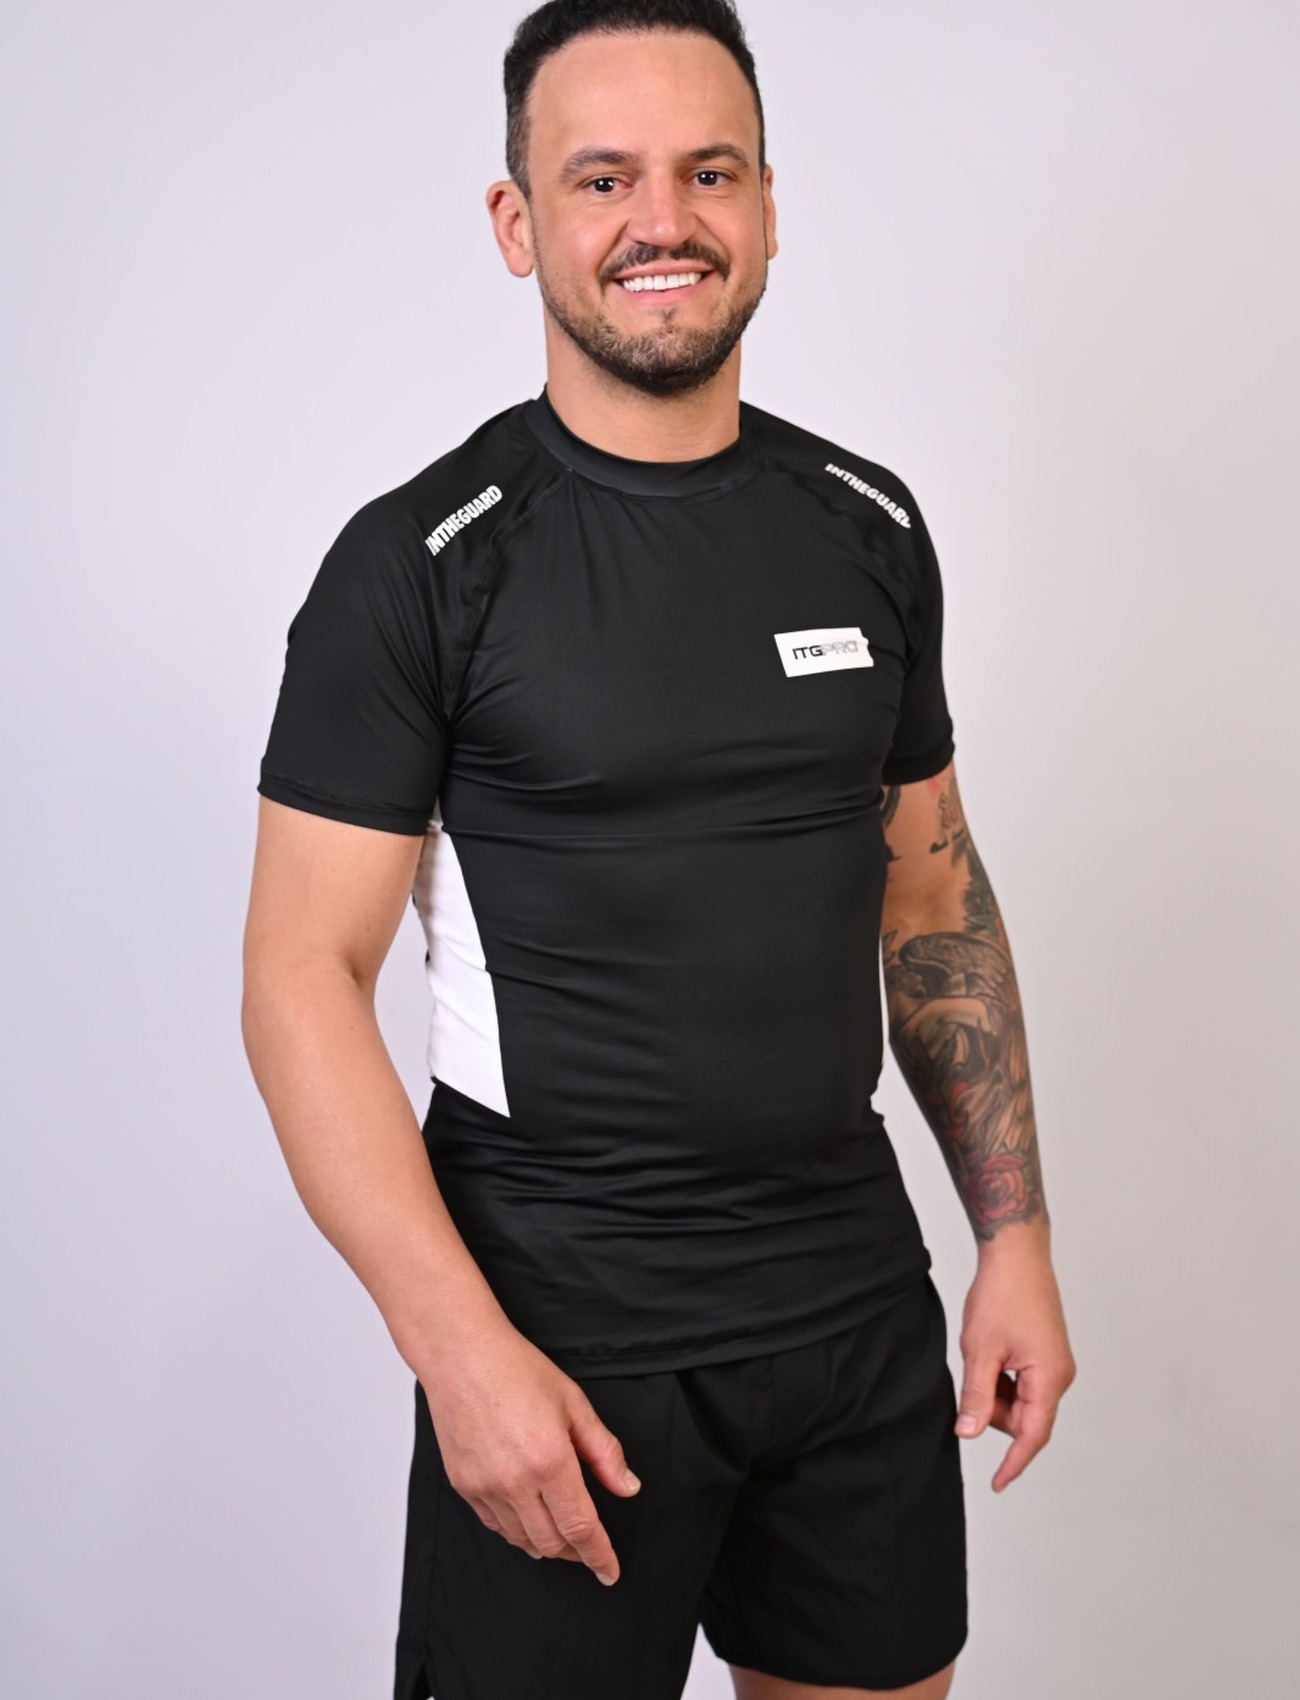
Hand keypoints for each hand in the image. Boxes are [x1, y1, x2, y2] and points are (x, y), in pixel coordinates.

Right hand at [419, 1316, 641, 1585]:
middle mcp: (515, 1483)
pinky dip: (517, 1532)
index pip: (581, 1527)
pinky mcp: (463, 1486)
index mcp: (550, 1461)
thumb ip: (604, 1451)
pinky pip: (495, 1526)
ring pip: (522, 1540)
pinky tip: (528, 1520)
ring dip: (547, 1546)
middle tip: (591, 1550)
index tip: (610, 1572)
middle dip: (576, 1553)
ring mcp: (485, 1488)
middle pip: (552, 1542)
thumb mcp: (574, 1403)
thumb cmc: (517, 1369)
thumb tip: (627, 1487)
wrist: (461, 1356)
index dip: (599, 1555)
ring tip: (563, 1538)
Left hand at [954, 1227, 1076, 1491]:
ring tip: (981, 1353)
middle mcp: (1059, 1374)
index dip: (1013, 1463)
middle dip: (994, 1410)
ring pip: (1021, 1400)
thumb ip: (977, 1397)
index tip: (997, 1484)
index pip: (1033, 1435)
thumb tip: (970, 1434)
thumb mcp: (980, 1349)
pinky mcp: (1046, 1352)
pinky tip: (989, 1351)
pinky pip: (1023, 1382)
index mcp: (1049, 1377)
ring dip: (996, 1391)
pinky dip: (1001, 1377)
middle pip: (1024, 1418)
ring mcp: (1054, 1363)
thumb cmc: (1002, 1294)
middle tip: (972, 1375)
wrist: (1016, 1253)